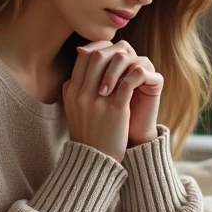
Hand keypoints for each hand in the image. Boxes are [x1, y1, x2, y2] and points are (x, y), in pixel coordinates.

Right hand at [61, 41, 134, 161]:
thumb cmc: (87, 133)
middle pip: (96, 56)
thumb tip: (77, 72)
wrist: (95, 161)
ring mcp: (98, 102)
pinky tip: (140, 76)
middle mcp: (82, 94)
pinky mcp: (116, 110)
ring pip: (111, 64)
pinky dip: (135, 74)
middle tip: (124, 55)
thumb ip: (72, 90)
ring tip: (131, 64)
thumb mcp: (72, 110)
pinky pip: (127, 82)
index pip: (83, 57)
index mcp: (71, 92)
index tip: (111, 53)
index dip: (99, 50)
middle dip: (112, 52)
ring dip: (124, 61)